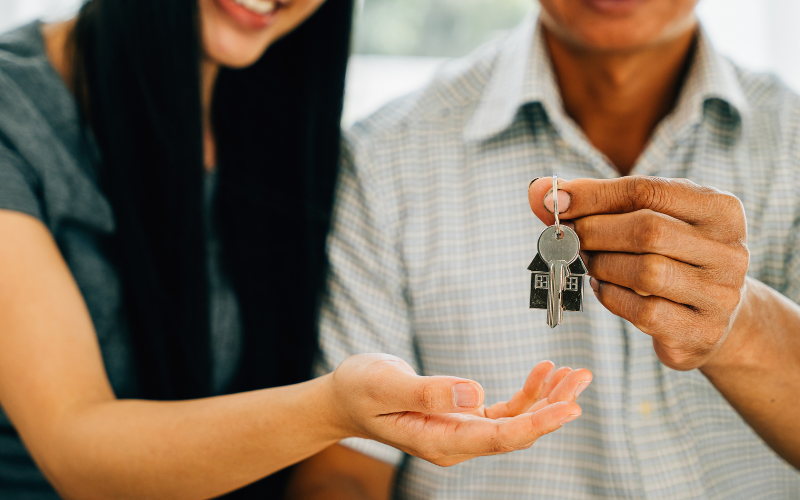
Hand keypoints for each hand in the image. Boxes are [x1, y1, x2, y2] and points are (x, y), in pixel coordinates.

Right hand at [327, 354, 591, 466]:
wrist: (344, 398)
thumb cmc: (359, 388)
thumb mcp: (385, 385)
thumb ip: (427, 391)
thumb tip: (474, 393)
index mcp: (439, 441)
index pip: (499, 436)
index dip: (538, 422)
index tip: (570, 406)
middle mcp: (456, 443)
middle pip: (517, 432)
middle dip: (552, 406)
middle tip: (582, 378)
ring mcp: (461, 432)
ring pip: (516, 422)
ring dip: (546, 398)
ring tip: (573, 373)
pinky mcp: (463, 418)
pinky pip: (505, 411)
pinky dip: (527, 393)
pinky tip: (542, 372)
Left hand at [528, 176, 749, 370]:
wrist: (714, 316)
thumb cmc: (670, 254)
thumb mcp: (646, 218)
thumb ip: (594, 201)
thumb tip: (537, 193)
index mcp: (721, 209)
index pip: (648, 190)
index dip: (595, 195)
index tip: (556, 201)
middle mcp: (731, 250)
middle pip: (648, 230)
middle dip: (596, 232)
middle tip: (572, 237)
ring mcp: (720, 295)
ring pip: (645, 272)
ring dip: (602, 265)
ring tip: (591, 262)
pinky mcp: (700, 332)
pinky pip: (643, 311)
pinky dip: (611, 297)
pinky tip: (604, 287)